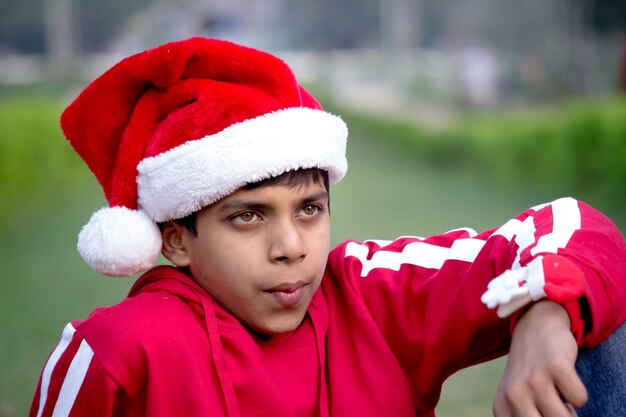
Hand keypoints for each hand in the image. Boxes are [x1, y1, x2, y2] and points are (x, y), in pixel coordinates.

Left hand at [493, 301, 587, 415]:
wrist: (535, 327)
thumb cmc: (529, 372)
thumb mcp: (517, 398)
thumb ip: (525, 416)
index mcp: (502, 408)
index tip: (541, 409)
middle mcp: (513, 394)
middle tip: (555, 407)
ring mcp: (534, 379)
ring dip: (569, 412)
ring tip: (560, 396)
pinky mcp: (555, 366)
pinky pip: (579, 399)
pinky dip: (578, 394)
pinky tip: (564, 379)